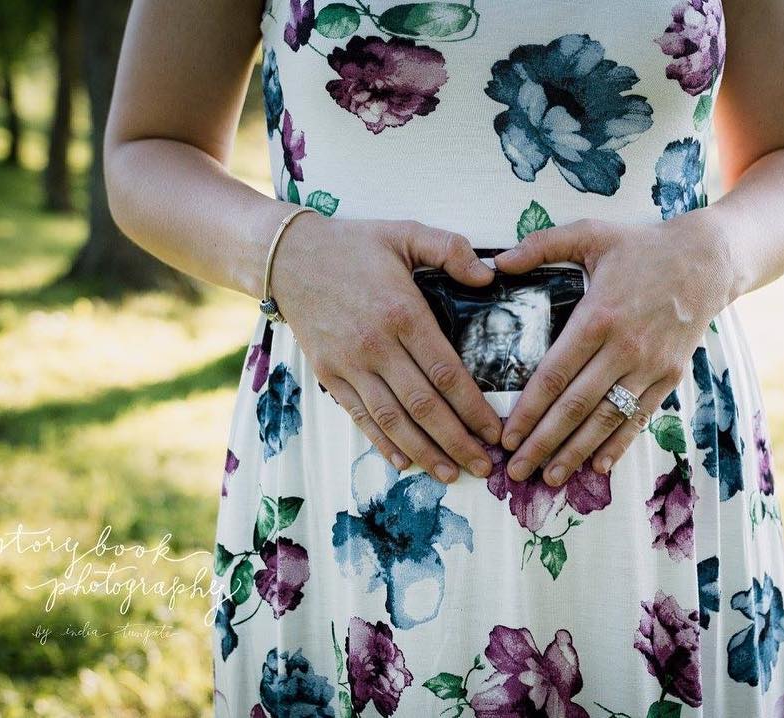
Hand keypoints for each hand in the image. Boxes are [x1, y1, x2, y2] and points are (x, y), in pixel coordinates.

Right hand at [270, 214, 502, 482]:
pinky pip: (360, 416)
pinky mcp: (328, 373)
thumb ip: (450, 249)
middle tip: (484, 466)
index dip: (473, 407)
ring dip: (424, 452)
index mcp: (403, 313)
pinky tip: (405, 461)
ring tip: (452, 474)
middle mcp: (376, 345)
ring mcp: (349, 363)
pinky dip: (382, 442)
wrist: (288, 255)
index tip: (495, 430)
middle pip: (424, 405)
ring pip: (392, 419)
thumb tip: (490, 274)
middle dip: (457, 441)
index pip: (446, 372)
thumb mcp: (406, 232)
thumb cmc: (354, 245)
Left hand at [493, 210, 736, 485]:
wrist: (707, 260)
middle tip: (516, 472)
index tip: (506, 436)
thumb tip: (496, 264)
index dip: (528, 409)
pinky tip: (598, 466)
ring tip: (550, 477)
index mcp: (598, 316)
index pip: (554, 374)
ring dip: (576, 452)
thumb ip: (540, 246)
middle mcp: (624, 348)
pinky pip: (639, 416)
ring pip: (606, 419)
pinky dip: (619, 444)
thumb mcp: (590, 233)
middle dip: (543, 443)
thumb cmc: (641, 247)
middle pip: (575, 406)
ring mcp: (650, 366)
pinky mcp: (669, 376)